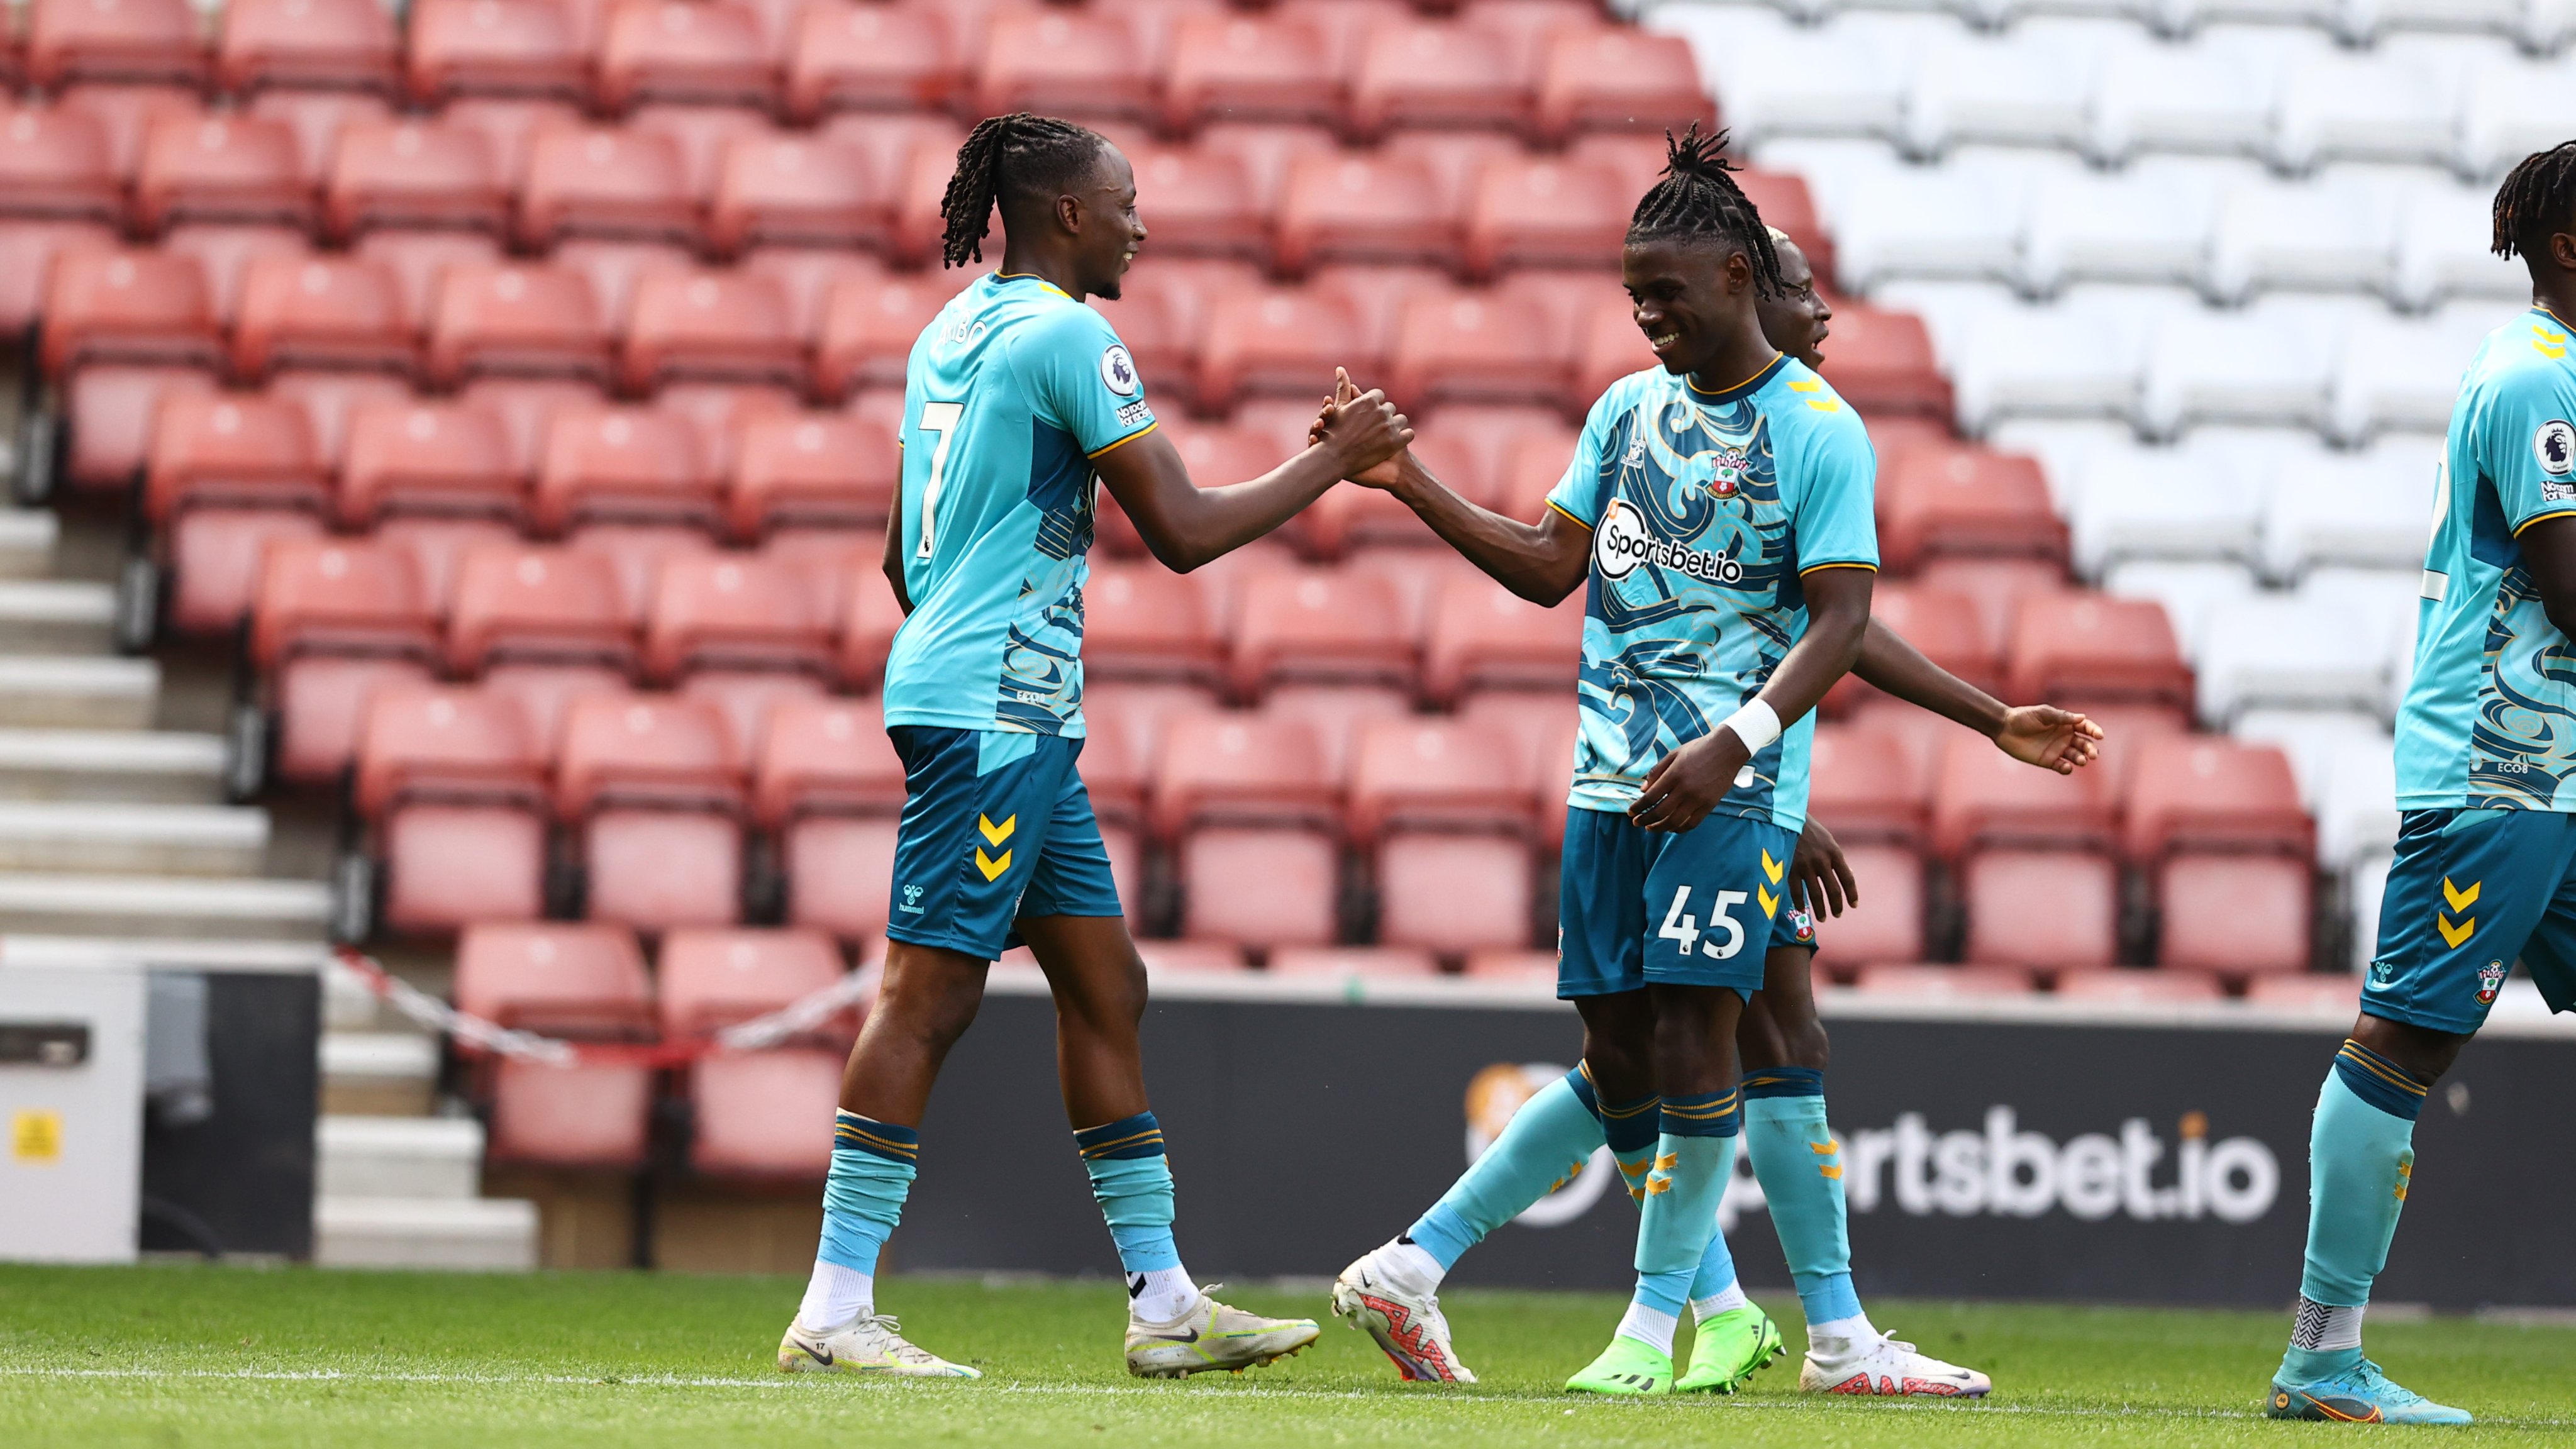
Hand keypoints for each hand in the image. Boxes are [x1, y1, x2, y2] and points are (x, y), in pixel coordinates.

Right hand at [1314, 367, 1409, 486]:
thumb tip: (1341, 368)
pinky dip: (1404, 437)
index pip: (1379, 396)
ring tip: (1385, 435)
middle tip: (1375, 427)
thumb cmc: (1333, 432)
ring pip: (1401, 420)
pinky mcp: (1395, 442)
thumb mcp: (1339, 407)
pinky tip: (1395, 442)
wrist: (1335, 458)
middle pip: (1391, 408)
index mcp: (1369, 400)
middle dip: (1384, 416)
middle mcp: (1381, 411)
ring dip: (1395, 426)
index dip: (1374, 405)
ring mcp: (1389, 427)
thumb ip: (1343, 387)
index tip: (1368, 415)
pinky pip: (1409, 434)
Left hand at [1629, 729, 1750, 832]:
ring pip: (1675, 821)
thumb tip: (1642, 790)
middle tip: (1636, 823)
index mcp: (1674, 774)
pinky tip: (1671, 828)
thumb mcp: (1674, 754)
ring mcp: (1698, 799)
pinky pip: (1692, 823)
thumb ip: (1656, 771)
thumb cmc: (1698, 749)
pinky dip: (1679, 829)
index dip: (1638, 807)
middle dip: (1645, 820)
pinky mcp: (1710, 805)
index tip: (1631, 812)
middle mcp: (1685, 789)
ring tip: (1650, 828)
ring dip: (1659, 828)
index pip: (1651, 797)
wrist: (1727, 750)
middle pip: (1660, 812)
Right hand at [1790, 817, 1856, 916]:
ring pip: (1815, 894)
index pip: (1847, 878)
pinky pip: (1796, 891)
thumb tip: (1849, 874)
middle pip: (1833, 890)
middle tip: (1838, 915)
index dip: (1852, 894)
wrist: (1786, 818)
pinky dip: (1800, 902)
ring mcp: (1805, 865)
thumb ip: (1837, 858)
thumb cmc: (1809, 829)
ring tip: (1823, 918)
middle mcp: (1822, 860)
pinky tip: (1803, 909)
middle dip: (1836, 906)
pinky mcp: (1789, 868)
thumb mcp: (1828, 840)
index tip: (1854, 905)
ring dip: (1820, 909)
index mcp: (1834, 852)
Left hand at [1992, 705, 2103, 775]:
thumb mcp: (2043, 713)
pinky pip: (2062, 766)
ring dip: (2081, 759)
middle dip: (2091, 749)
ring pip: (2076, 756)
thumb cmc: (2023, 717)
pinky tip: (2067, 767)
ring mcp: (2058, 750)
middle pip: (2084, 744)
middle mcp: (2065, 737)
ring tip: (2081, 760)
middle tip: (2093, 754)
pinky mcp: (2049, 761)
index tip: (2099, 735)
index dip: (2094, 731)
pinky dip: (2067, 768)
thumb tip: (2082, 718)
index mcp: (2066, 723)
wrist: (2004, 728)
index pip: (2085, 727)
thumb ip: (2061, 717)